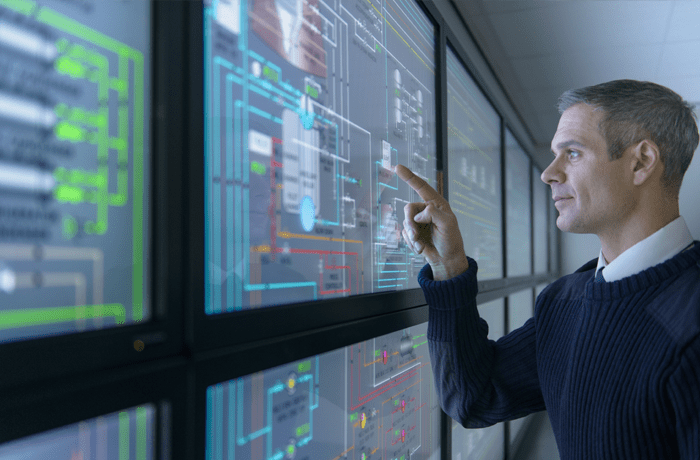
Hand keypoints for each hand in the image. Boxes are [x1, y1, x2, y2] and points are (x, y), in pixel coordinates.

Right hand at [395, 164, 468, 280]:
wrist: (445, 259)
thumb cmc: (451, 240)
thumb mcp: (448, 225)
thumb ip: (434, 214)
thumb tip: (418, 215)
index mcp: (436, 204)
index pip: (421, 187)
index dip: (409, 177)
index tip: (398, 167)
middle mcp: (426, 210)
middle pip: (408, 209)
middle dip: (410, 223)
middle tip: (415, 236)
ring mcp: (418, 221)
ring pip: (405, 223)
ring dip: (412, 237)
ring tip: (421, 246)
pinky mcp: (413, 232)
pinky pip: (404, 234)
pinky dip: (411, 243)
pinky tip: (421, 248)